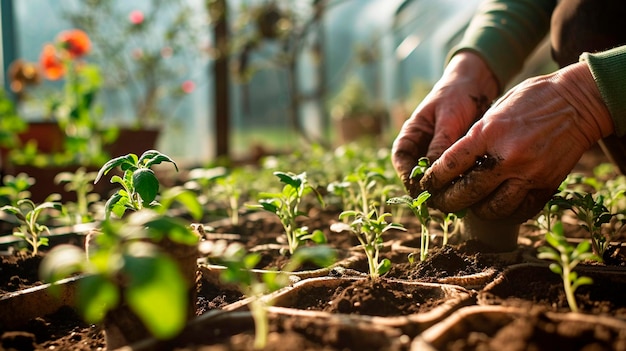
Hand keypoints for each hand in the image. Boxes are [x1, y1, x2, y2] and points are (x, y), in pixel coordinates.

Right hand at [391, 52, 498, 196]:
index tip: (418, 186)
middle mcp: (422, 147)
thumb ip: (440, 144)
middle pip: (415, 173)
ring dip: (441, 189)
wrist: (479, 84)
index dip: (406, 174)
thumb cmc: (458, 95)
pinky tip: (467, 190)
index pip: (401, 158)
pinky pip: (452, 175)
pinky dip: (456, 184)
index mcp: (412, 134)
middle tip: (438, 200)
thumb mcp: (448, 118)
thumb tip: (432, 174)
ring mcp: (438, 154)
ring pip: (433, 178)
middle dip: (424, 188)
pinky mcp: (455, 159)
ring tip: (454, 199)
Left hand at [420, 61, 614, 221]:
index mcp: (487, 134)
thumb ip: (476, 136)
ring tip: (472, 207)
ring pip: (494, 209)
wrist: (580, 100)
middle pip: (467, 193)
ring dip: (478, 211)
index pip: (449, 166)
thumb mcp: (496, 109)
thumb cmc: (533, 98)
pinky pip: (522, 210)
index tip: (427, 185)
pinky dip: (508, 213)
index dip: (433, 180)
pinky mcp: (548, 184)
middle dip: (448, 202)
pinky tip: (500, 208)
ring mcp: (529, 173)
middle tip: (441, 204)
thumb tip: (456, 162)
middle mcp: (506, 157)